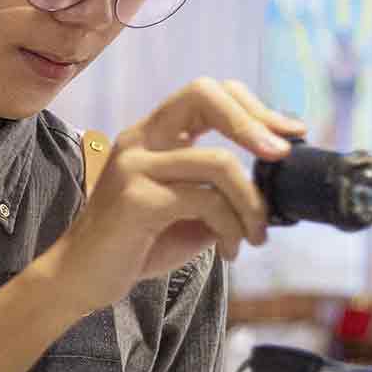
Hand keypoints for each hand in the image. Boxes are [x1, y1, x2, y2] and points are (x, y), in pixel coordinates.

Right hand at [41, 78, 305, 311]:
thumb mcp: (188, 211)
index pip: (206, 92)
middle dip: (255, 123)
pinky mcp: (136, 199)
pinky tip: (230, 251)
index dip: (253, 107)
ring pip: (218, 161)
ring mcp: (135, 166)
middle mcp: (140, 139)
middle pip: (205, 95)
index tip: (289, 135)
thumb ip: (220, 191)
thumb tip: (276, 188)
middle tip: (283, 157)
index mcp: (152, 134)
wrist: (81, 279)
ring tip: (257, 236)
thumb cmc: (136, 245)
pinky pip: (205, 201)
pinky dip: (231, 227)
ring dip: (252, 203)